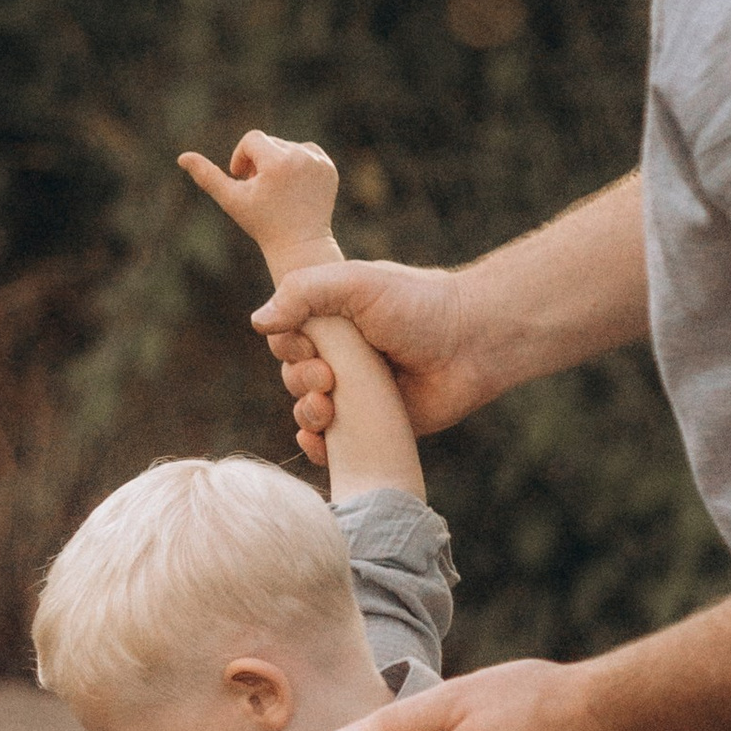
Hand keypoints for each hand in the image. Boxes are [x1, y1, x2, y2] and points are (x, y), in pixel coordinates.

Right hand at [179, 131, 342, 279]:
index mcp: (277, 162)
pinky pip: (307, 152)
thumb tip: (182, 157)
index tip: (242, 180)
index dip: (242, 158)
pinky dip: (298, 163)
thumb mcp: (231, 199)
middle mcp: (301, 157)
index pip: (252, 139)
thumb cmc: (262, 224)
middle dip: (260, 161)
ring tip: (276, 189)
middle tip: (259, 188)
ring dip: (277, 162)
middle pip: (270, 142)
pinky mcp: (329, 167)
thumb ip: (207, 176)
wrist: (300, 245)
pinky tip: (293, 186)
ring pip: (287, 146)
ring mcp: (318, 162)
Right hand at [248, 258, 490, 467]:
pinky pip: (333, 445)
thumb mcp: (355, 282)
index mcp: (335, 320)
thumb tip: (258, 323)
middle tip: (330, 379)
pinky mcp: (374, 427)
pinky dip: (317, 447)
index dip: (288, 347)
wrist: (472, 343)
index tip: (311, 347)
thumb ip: (303, 292)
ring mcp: (358, 393)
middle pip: (293, 376)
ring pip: (308, 412)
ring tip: (329, 410)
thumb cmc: (419, 304)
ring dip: (306, 415)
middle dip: (300, 382)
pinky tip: (317, 443)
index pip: (287, 338)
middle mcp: (343, 356)